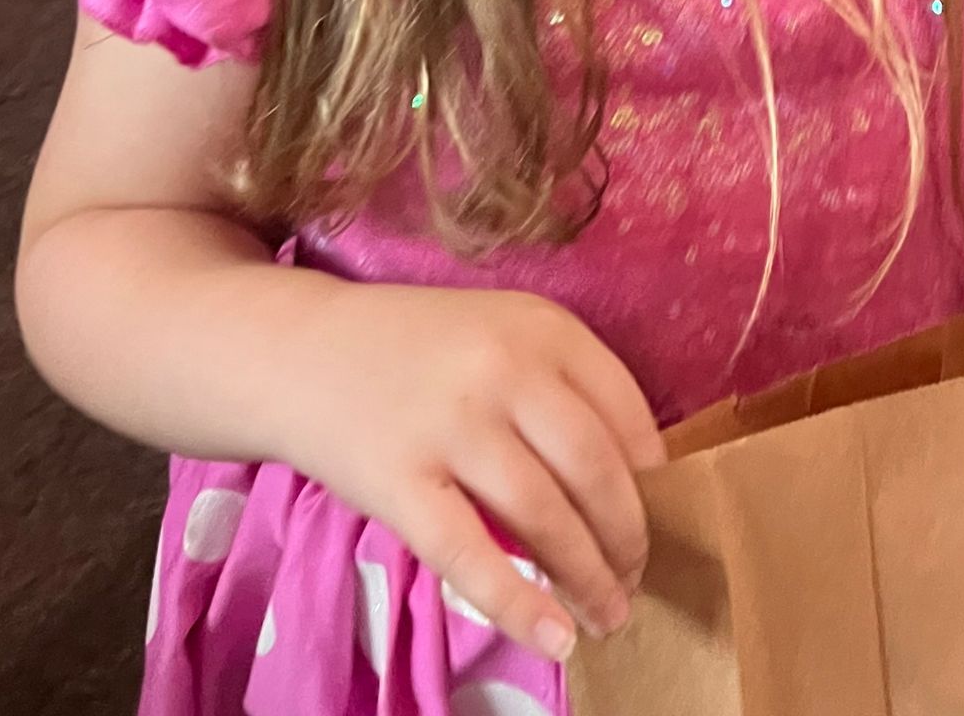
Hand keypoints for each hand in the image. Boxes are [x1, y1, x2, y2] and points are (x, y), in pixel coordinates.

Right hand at [279, 284, 664, 660]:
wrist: (302, 351)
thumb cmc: (417, 350)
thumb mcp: (499, 333)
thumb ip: (558, 386)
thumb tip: (632, 480)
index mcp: (540, 326)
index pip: (626, 410)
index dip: (653, 475)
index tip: (662, 514)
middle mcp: (503, 368)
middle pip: (595, 469)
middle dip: (627, 536)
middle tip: (635, 576)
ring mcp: (450, 425)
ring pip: (543, 516)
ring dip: (588, 577)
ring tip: (609, 614)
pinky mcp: (400, 482)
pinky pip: (470, 555)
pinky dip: (519, 604)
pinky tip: (555, 636)